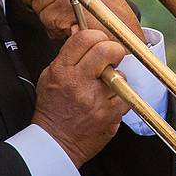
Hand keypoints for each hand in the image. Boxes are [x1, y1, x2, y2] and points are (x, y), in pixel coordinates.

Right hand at [32, 29, 130, 166]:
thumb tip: (84, 33)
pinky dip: (120, 98)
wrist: (55, 143)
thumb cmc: (53, 109)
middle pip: (106, 50)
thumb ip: (68, 56)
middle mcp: (79, 83)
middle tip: (112, 56)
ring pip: (120, 75)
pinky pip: (125, 96)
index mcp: (62, 71)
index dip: (97, 36)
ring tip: (103, 88)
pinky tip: (108, 102)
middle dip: (113, 49)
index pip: (84, 38)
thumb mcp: (50, 76)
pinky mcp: (110, 115)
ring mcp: (96, 100)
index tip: (100, 42)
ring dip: (116, 78)